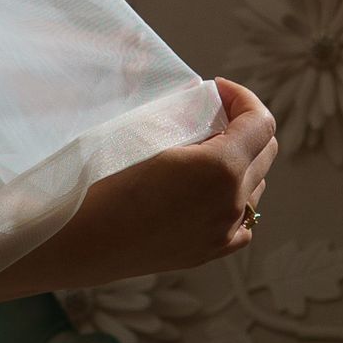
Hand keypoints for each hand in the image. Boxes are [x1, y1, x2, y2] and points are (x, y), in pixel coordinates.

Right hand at [52, 75, 277, 285]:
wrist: (77, 238)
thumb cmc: (103, 180)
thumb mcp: (149, 137)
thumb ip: (191, 123)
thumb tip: (208, 112)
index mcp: (221, 167)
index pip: (260, 121)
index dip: (242, 97)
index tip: (217, 90)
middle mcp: (232, 201)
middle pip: (265, 152)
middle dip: (244, 125)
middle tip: (211, 115)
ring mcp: (224, 231)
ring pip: (256, 186)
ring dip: (241, 162)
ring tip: (205, 153)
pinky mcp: (210, 252)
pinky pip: (242, 220)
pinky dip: (234, 199)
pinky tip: (206, 193)